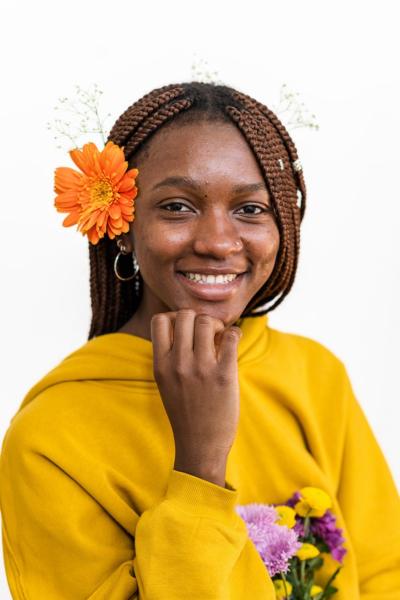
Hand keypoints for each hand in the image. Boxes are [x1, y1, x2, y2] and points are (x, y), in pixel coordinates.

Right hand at [150, 309, 241, 485]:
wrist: (200, 445)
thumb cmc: (185, 412)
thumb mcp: (166, 382)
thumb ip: (171, 354)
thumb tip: (190, 323)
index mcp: (160, 364)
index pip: (160, 320)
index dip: (175, 317)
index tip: (187, 330)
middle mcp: (178, 364)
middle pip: (185, 315)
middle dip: (198, 318)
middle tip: (208, 333)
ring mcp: (201, 369)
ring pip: (207, 322)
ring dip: (217, 325)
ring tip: (221, 339)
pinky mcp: (224, 375)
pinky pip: (231, 336)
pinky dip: (235, 333)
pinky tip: (234, 342)